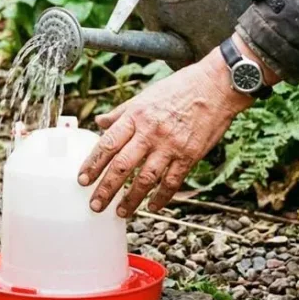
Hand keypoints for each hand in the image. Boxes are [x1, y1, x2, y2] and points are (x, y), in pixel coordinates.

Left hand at [77, 48, 253, 217]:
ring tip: (120, 212)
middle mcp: (150, 132)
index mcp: (136, 116)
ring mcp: (170, 145)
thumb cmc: (179, 88)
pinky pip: (172, 181)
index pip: (108, 143)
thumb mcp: (145, 96)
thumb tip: (100, 122)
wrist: (216, 86)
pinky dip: (161, 197)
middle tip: (95, 205)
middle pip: (122, 165)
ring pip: (145, 178)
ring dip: (131, 199)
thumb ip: (121, 112)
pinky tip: (151, 206)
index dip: (92, 164)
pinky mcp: (190, 155)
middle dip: (106, 188)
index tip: (82, 180)